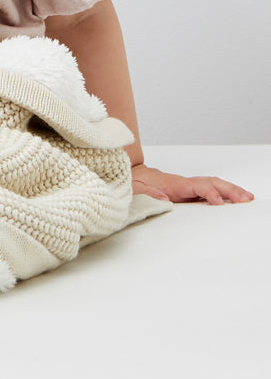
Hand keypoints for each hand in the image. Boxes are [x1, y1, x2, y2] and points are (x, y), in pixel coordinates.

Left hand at [131, 164, 254, 204]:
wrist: (132, 175)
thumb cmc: (134, 182)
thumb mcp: (136, 188)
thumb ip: (148, 194)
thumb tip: (164, 200)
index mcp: (173, 184)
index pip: (197, 186)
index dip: (209, 193)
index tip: (218, 203)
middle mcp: (184, 184)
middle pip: (211, 183)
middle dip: (229, 191)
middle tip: (245, 200)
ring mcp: (188, 187)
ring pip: (213, 185)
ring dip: (231, 191)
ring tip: (248, 198)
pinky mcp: (189, 192)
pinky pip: (210, 191)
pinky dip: (224, 194)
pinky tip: (234, 200)